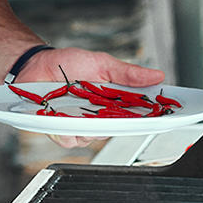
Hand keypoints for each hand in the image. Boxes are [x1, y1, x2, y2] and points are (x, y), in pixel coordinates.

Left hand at [15, 47, 165, 148]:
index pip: (138, 115)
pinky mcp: (60, 130)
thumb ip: (127, 73)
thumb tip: (157, 75)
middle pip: (117, 130)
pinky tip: (61, 116)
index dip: (152, 118)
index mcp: (112, 102)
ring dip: (88, 125)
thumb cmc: (68, 64)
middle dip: (118, 123)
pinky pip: (69, 139)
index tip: (166, 116)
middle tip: (113, 110)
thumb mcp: (101, 63)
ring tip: (79, 107)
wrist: (36, 65)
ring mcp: (79, 125)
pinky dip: (66, 129)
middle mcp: (98, 117)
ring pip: (92, 138)